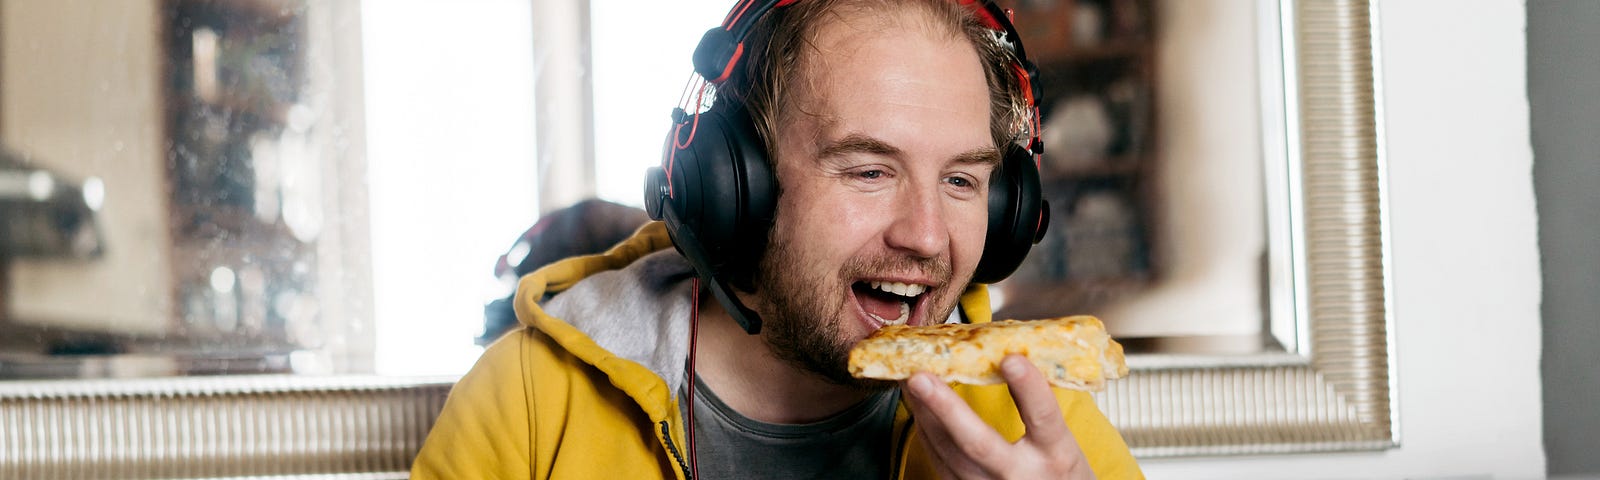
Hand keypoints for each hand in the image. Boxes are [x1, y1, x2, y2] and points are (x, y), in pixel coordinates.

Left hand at [901, 354, 1095, 479]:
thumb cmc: (1060, 472)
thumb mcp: (1063, 442)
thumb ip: (1038, 407)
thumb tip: (1006, 354)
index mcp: (1056, 454)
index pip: (1043, 417)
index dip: (1028, 388)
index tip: (1011, 359)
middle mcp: (1020, 475)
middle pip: (978, 444)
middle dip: (946, 409)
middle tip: (920, 378)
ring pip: (949, 454)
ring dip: (925, 415)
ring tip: (909, 382)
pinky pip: (940, 463)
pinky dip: (927, 433)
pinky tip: (919, 409)